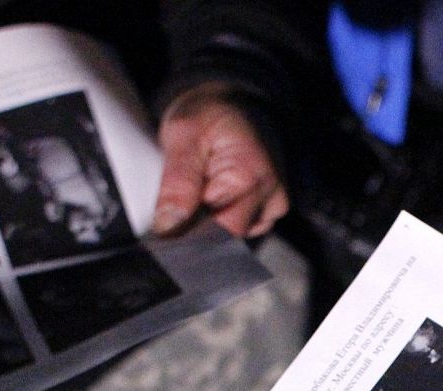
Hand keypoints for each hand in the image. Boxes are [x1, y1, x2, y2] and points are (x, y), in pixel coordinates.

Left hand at [154, 82, 287, 238]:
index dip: (190, 234)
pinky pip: (243, 229)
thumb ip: (177, 182)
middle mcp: (270, 194)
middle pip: (229, 237)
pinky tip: (216, 197)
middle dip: (200, 227)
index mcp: (249, 176)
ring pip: (234, 236)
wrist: (234, 101)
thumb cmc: (210, 113)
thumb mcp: (182, 135)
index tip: (168, 225)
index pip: (218, 232)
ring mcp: (274, 204)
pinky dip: (224, 219)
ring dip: (212, 222)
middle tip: (184, 199)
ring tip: (203, 190)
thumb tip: (169, 226)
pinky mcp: (270, 209)